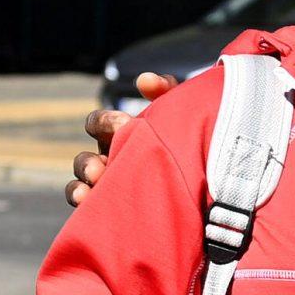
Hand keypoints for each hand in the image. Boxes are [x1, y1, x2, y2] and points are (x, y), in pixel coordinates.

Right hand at [66, 72, 178, 207]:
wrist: (214, 189)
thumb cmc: (191, 142)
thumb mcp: (181, 113)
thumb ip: (165, 91)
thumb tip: (145, 80)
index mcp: (120, 138)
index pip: (98, 124)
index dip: (104, 122)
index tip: (122, 123)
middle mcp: (110, 163)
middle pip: (85, 161)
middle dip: (89, 163)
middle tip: (103, 166)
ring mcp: (110, 190)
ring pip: (81, 187)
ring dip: (82, 186)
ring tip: (96, 190)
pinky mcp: (116, 214)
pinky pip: (90, 212)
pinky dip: (84, 204)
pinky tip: (90, 203)